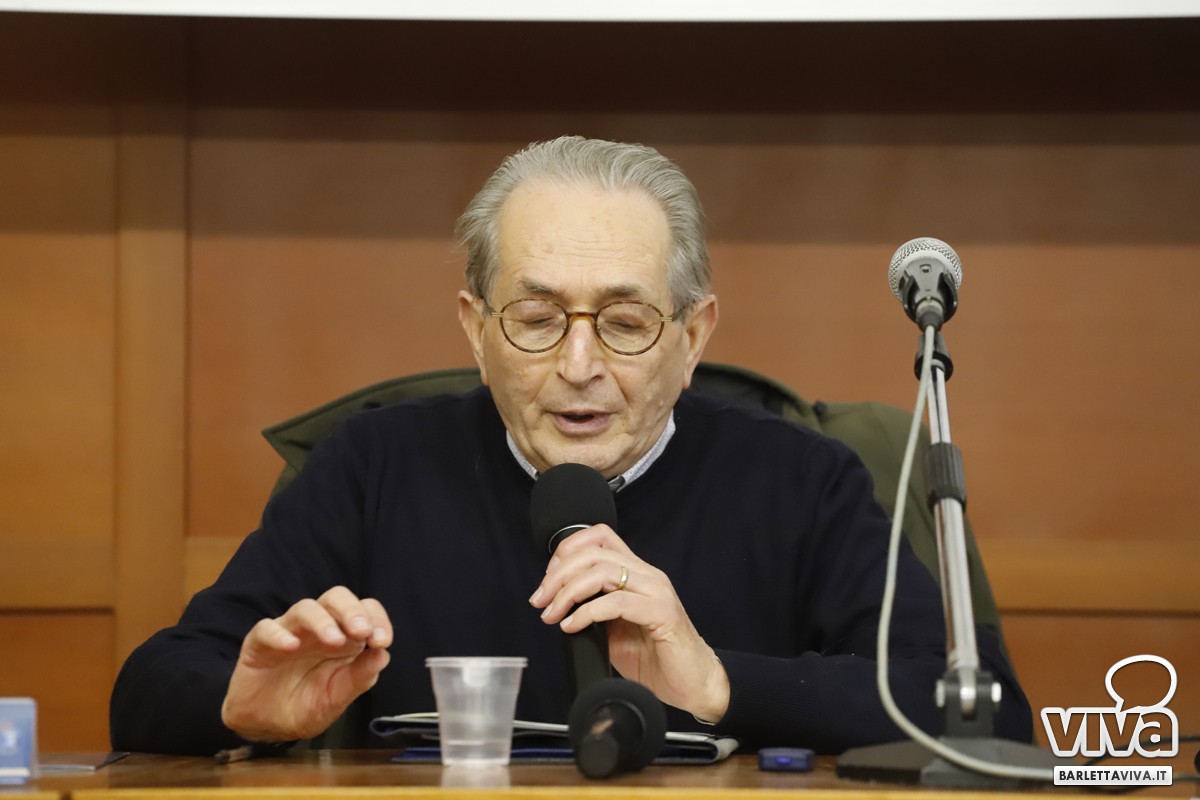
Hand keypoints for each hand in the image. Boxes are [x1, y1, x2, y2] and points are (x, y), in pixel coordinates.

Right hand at [221, 586, 392, 742]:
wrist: (266, 726)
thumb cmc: (306, 706)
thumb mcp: (338, 697)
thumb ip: (360, 677)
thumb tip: (383, 655)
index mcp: (344, 637)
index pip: (364, 610)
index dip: (376, 619)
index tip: (382, 641)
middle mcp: (318, 628)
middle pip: (336, 598)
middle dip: (351, 610)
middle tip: (361, 631)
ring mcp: (289, 632)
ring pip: (305, 608)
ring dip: (322, 620)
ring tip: (334, 640)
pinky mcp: (259, 643)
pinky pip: (266, 628)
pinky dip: (279, 634)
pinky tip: (290, 647)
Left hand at [528, 525, 729, 722]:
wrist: (694, 684)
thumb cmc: (657, 659)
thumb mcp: (615, 629)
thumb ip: (593, 610)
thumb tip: (558, 606)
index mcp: (637, 574)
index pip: (600, 537)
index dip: (567, 551)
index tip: (547, 579)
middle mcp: (648, 576)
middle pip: (595, 553)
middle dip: (558, 574)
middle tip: (540, 599)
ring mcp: (657, 592)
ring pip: (603, 571)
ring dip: (568, 591)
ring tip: (552, 614)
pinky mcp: (662, 613)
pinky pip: (616, 602)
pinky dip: (587, 612)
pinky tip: (573, 625)